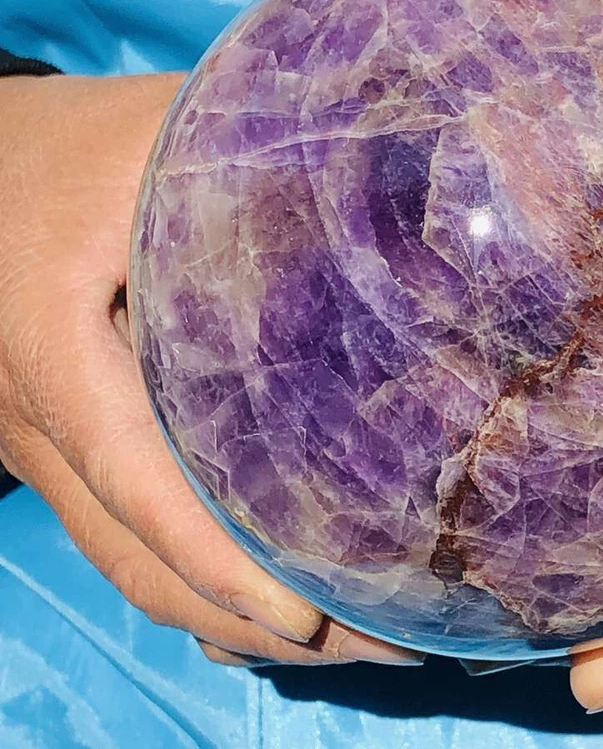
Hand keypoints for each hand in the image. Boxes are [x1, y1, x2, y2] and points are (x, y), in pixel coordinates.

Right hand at [0, 72, 421, 666]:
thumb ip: (248, 169)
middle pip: (137, 554)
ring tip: (346, 645)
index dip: (217, 558)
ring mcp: (45, 447)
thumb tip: (378, 184)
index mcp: (55, 350)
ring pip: (127, 563)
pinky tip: (263, 612)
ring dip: (226, 617)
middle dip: (250, 618)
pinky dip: (191, 586)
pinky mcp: (65, 448)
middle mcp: (40, 422)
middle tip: (375, 647)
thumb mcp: (153, 138)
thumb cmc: (72, 149)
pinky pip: (121, 538)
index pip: (135, 476)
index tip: (308, 616)